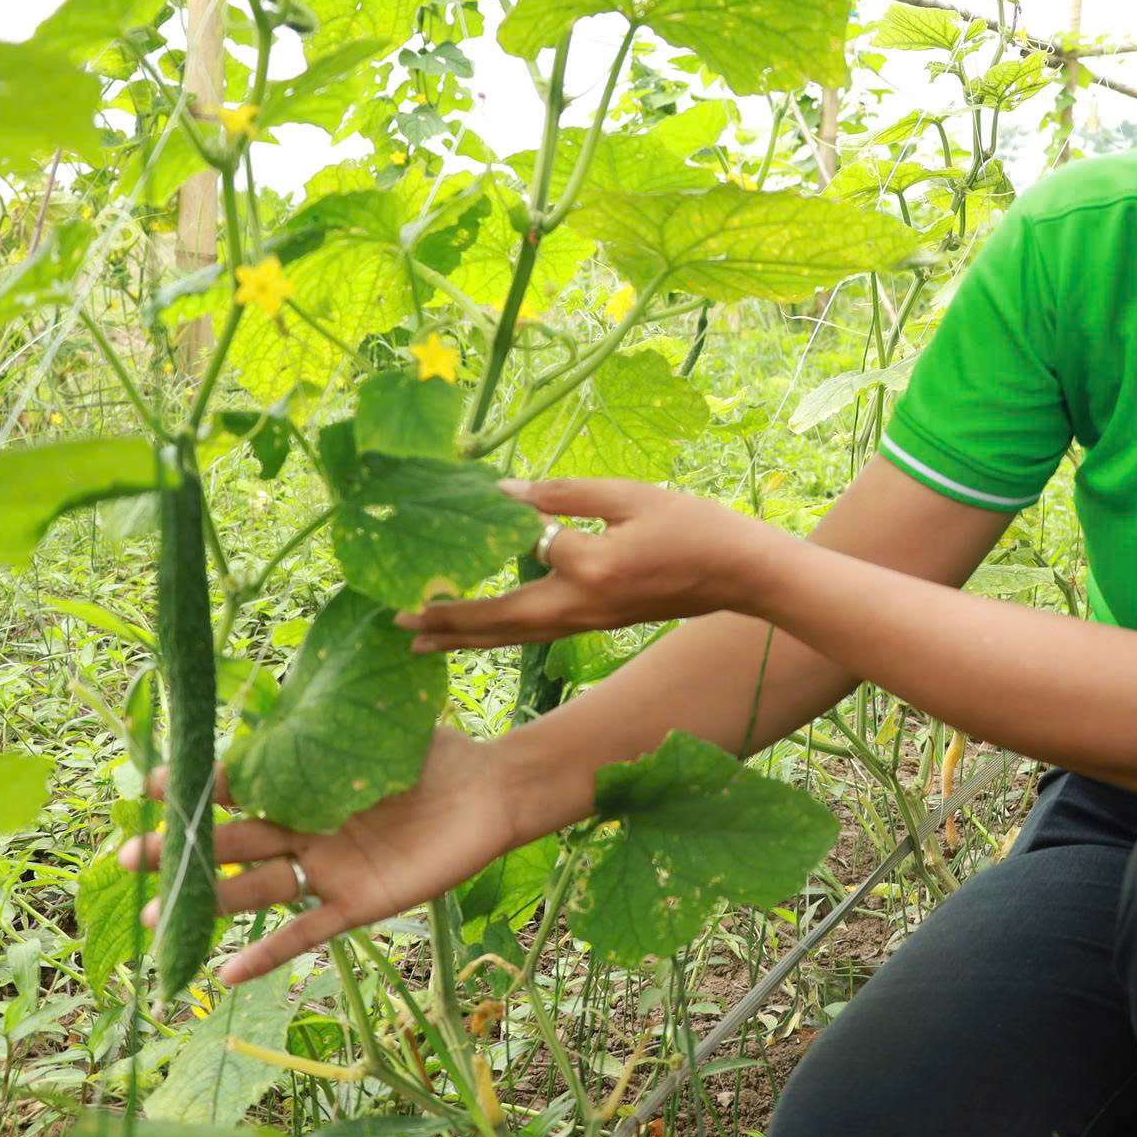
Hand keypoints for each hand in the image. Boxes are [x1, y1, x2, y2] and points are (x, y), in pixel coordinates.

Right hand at [118, 727, 509, 985]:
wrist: (489, 794)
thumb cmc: (434, 755)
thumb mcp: (379, 732)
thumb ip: (332, 725)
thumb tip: (282, 693)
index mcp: (303, 785)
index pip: (236, 788)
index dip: (195, 788)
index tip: (152, 786)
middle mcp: (304, 830)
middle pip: (230, 843)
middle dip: (180, 850)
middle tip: (130, 855)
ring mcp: (325, 869)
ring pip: (254, 890)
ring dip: (205, 903)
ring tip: (154, 916)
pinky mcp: (356, 903)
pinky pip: (303, 933)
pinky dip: (266, 954)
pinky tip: (225, 974)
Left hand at [396, 477, 782, 653]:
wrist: (741, 574)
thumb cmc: (694, 526)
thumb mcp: (632, 496)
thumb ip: (566, 493)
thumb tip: (505, 493)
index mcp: (591, 568)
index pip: (528, 543)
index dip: (503, 518)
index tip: (466, 502)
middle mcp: (582, 606)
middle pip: (500, 618)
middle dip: (446, 619)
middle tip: (395, 620)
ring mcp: (588, 622)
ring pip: (513, 635)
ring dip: (464, 638)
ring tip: (418, 643)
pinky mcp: (595, 625)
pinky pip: (533, 634)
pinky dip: (498, 636)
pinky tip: (481, 634)